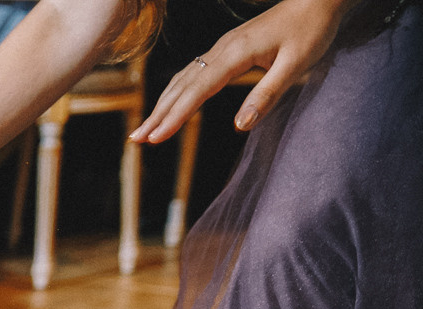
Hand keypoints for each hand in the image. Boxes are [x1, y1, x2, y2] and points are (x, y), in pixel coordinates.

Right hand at [133, 0, 347, 141]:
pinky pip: (194, 72)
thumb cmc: (311, 30)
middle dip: (158, 114)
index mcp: (236, 53)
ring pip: (184, 79)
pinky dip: (176, 91)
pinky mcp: (227, 49)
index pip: (197, 90)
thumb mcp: (296, 64)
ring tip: (146, 128)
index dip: (175, 116)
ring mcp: (222, 47)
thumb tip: (241, 125)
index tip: (156, 137)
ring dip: (162, 104)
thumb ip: (267, 94)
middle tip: (136, 139)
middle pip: (182, 86)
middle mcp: (222, 49)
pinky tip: (170, 103)